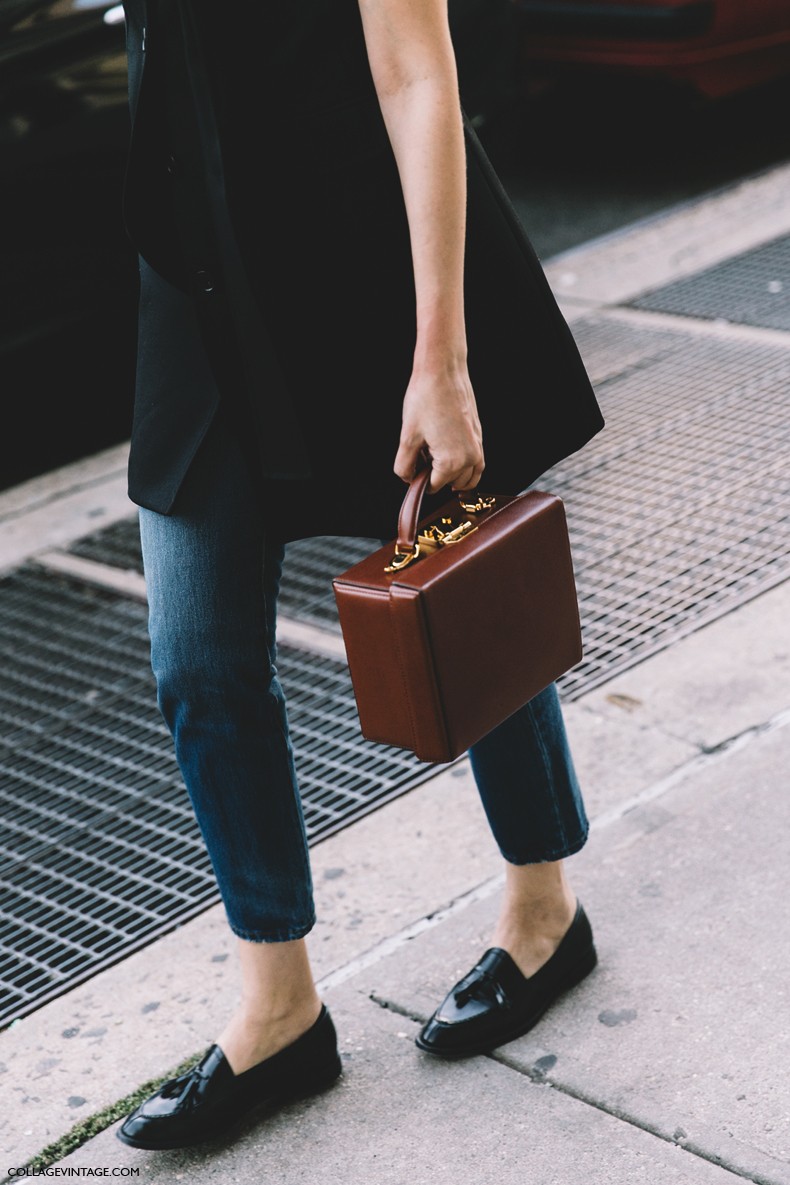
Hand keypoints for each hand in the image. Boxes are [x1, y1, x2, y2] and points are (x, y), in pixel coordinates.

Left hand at [394, 366, 484, 492]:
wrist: (443, 371)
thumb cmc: (426, 399)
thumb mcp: (407, 437)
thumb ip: (404, 465)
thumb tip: (408, 478)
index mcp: (452, 462)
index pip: (433, 486)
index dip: (419, 479)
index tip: (413, 465)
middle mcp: (470, 457)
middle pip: (451, 483)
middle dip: (436, 474)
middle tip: (422, 454)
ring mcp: (478, 446)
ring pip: (468, 478)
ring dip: (453, 475)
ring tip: (434, 457)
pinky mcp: (479, 436)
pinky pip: (477, 464)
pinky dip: (466, 468)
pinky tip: (450, 457)